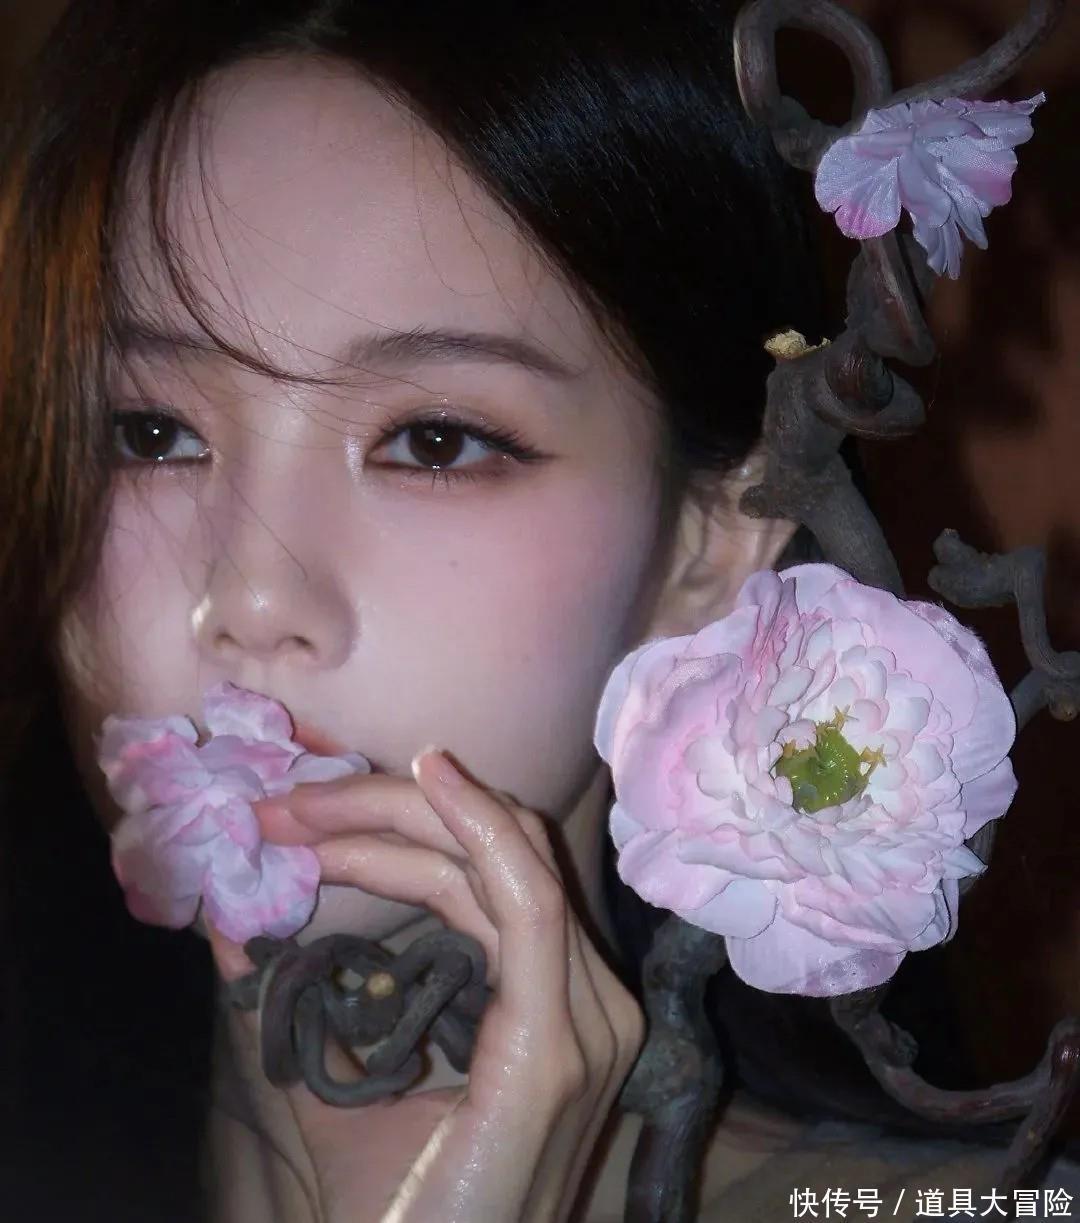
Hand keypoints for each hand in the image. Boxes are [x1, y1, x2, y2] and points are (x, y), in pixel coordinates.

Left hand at [207, 748, 643, 1222]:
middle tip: (288, 803)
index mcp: (556, 1006)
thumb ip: (293, 1003)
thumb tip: (230, 915)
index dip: (405, 824)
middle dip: (392, 807)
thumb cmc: (394, 1210)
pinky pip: (524, 903)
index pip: (496, 873)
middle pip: (504, 851)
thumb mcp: (336, 1082)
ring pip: (503, 861)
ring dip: (396, 818)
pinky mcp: (555, 1045)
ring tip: (299, 814)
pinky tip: (429, 778)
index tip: (300, 818)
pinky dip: (478, 828)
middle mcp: (591, 1003)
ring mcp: (585, 1022)